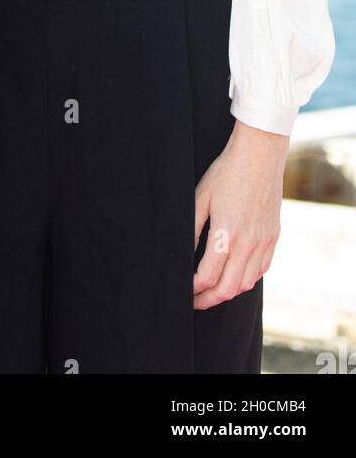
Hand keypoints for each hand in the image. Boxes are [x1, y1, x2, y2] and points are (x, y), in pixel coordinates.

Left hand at [192, 120, 287, 308]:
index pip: (208, 276)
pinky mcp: (273, 237)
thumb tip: (184, 255)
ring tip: (213, 291)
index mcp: (226, 234)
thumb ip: (192, 230)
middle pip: (228, 288)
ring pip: (247, 283)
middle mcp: (248, 243)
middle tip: (195, 301)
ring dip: (229, 292)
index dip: (194, 289)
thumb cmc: (226, 172)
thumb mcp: (200, 197)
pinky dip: (248, 279)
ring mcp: (264, 241)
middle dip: (209, 299)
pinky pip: (262, 269)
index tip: (185, 290)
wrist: (259, 155)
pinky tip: (236, 275)